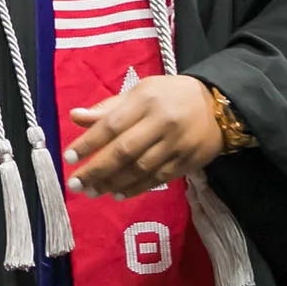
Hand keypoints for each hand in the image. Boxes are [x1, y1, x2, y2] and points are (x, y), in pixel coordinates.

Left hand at [64, 75, 223, 199]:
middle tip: (76, 184)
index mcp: (146, 100)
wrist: (218, 106)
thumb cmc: (170, 96)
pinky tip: (117, 193)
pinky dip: (135, 188)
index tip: (68, 157)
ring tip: (92, 191)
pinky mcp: (187, 161)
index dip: (88, 143)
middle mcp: (162, 122)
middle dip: (96, 169)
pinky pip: (157, 179)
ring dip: (112, 183)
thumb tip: (75, 117)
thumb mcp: (141, 91)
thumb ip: (109, 107)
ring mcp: (176, 144)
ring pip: (140, 169)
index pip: (112, 124)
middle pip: (124, 151)